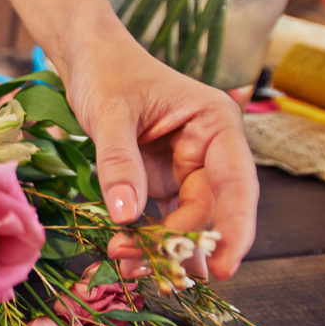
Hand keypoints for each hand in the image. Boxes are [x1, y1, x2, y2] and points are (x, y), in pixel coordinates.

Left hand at [59, 30, 258, 279]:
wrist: (87, 58)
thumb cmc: (106, 71)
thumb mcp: (109, 113)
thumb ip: (119, 162)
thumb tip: (126, 216)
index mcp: (216, 124)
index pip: (237, 184)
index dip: (235, 228)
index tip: (223, 268)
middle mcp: (210, 150)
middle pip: (209, 211)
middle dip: (179, 244)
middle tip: (142, 267)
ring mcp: (186, 168)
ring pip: (185, 221)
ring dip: (161, 249)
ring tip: (125, 263)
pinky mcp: (162, 181)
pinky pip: (162, 218)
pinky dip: (146, 240)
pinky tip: (126, 257)